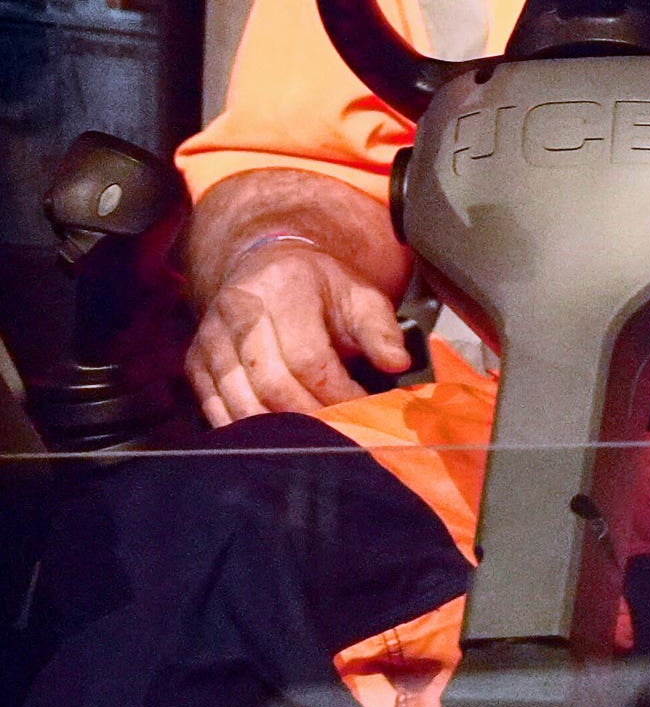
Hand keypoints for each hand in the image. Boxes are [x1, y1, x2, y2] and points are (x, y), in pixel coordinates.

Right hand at [187, 237, 411, 426]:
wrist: (266, 267)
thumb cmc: (320, 288)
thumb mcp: (359, 296)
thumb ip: (380, 331)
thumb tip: (398, 365)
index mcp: (285, 287)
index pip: (308, 356)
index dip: (335, 390)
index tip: (360, 408)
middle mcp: (238, 310)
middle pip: (272, 382)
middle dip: (309, 414)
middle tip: (338, 430)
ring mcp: (210, 337)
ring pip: (240, 400)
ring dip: (276, 429)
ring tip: (310, 439)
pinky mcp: (194, 361)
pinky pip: (214, 407)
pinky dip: (244, 428)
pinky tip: (272, 439)